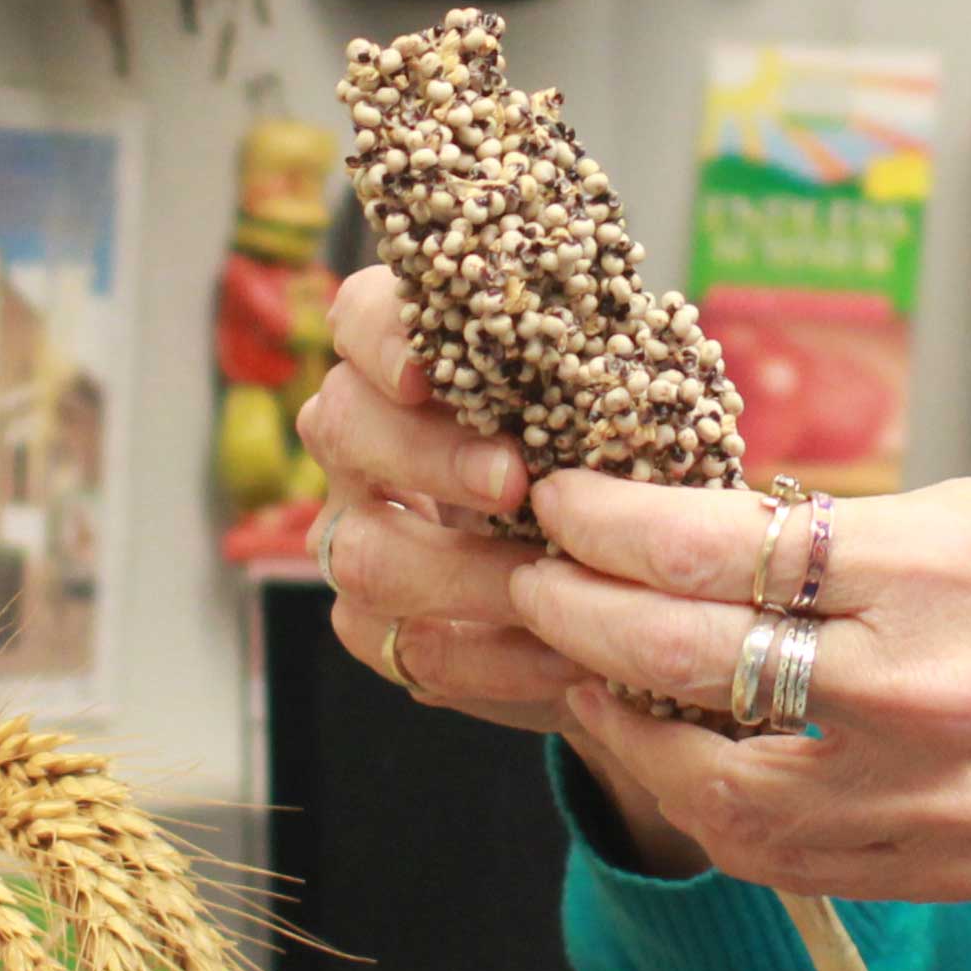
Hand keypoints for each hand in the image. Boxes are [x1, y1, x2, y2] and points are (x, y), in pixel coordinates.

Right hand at [294, 269, 589, 742]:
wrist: (624, 592)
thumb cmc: (614, 474)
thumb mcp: (619, 419)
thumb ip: (606, 384)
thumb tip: (630, 369)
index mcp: (413, 363)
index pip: (361, 313)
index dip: (381, 335)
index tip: (425, 371)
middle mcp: (362, 439)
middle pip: (340, 422)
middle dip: (425, 454)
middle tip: (513, 483)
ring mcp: (356, 531)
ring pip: (361, 548)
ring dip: (461, 572)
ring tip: (550, 582)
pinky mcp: (373, 623)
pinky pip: (402, 645)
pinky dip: (487, 656)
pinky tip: (559, 654)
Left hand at [514, 470, 970, 902]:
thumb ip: (858, 534)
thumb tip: (717, 533)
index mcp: (942, 571)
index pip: (719, 551)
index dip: (612, 529)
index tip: (559, 504)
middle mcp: (926, 693)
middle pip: (690, 666)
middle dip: (583, 618)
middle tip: (537, 581)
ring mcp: (936, 799)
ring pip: (714, 792)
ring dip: (628, 732)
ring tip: (590, 677)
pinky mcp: (952, 868)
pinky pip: (788, 857)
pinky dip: (710, 809)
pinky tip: (680, 762)